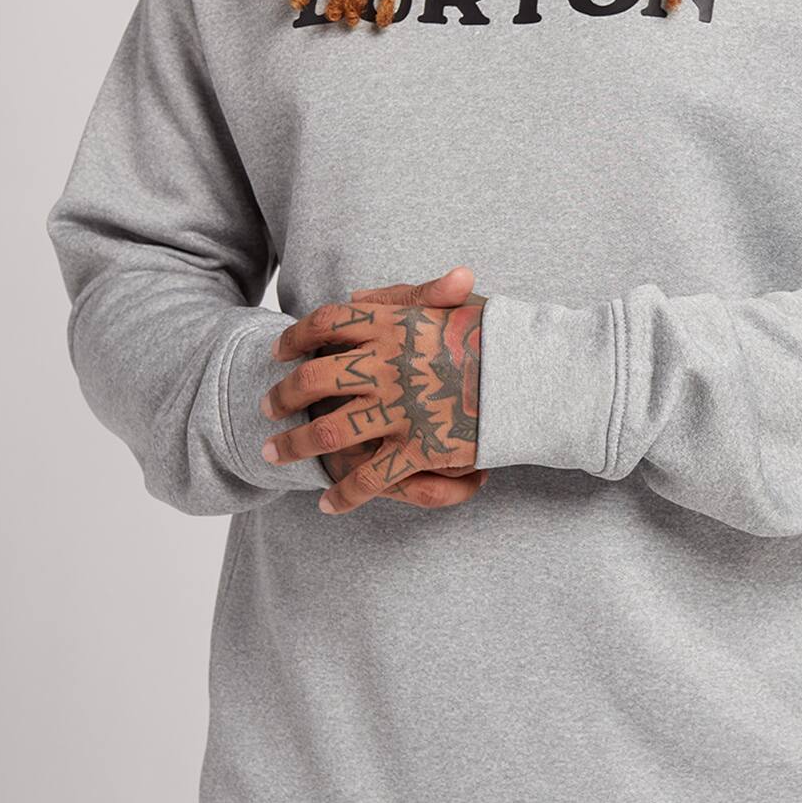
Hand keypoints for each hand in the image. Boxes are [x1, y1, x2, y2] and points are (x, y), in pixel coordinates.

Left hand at [260, 264, 484, 515]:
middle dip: (282, 396)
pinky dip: (345, 495)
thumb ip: (407, 297)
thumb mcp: (454, 303)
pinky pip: (372, 478)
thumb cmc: (498, 335)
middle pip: (315, 380)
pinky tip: (327, 505)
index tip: (279, 350)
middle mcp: (388, 365)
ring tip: (272, 453)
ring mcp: (402, 409)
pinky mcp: (422, 447)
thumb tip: (359, 298)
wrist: (536, 371)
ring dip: (296, 446)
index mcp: (394, 325)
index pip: (327, 323)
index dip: (296, 336)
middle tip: (265, 408)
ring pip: (332, 433)